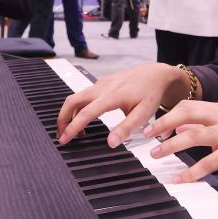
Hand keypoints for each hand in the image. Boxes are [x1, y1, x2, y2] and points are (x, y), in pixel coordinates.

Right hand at [57, 63, 183, 146]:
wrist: (156, 74)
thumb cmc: (151, 94)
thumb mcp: (143, 114)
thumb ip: (125, 129)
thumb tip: (110, 143)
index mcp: (112, 96)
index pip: (86, 113)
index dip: (72, 127)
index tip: (64, 140)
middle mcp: (102, 87)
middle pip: (72, 101)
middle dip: (62, 118)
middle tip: (61, 135)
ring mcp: (101, 83)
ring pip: (77, 97)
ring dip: (70, 113)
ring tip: (73, 131)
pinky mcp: (102, 83)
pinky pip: (84, 94)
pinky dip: (78, 107)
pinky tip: (84, 118)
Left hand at [143, 101, 217, 183]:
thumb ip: (206, 123)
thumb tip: (181, 125)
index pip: (188, 106)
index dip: (168, 115)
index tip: (154, 126)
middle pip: (186, 114)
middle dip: (162, 124)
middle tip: (146, 135)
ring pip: (192, 136)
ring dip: (171, 145)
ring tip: (157, 155)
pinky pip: (207, 163)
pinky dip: (191, 172)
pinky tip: (180, 178)